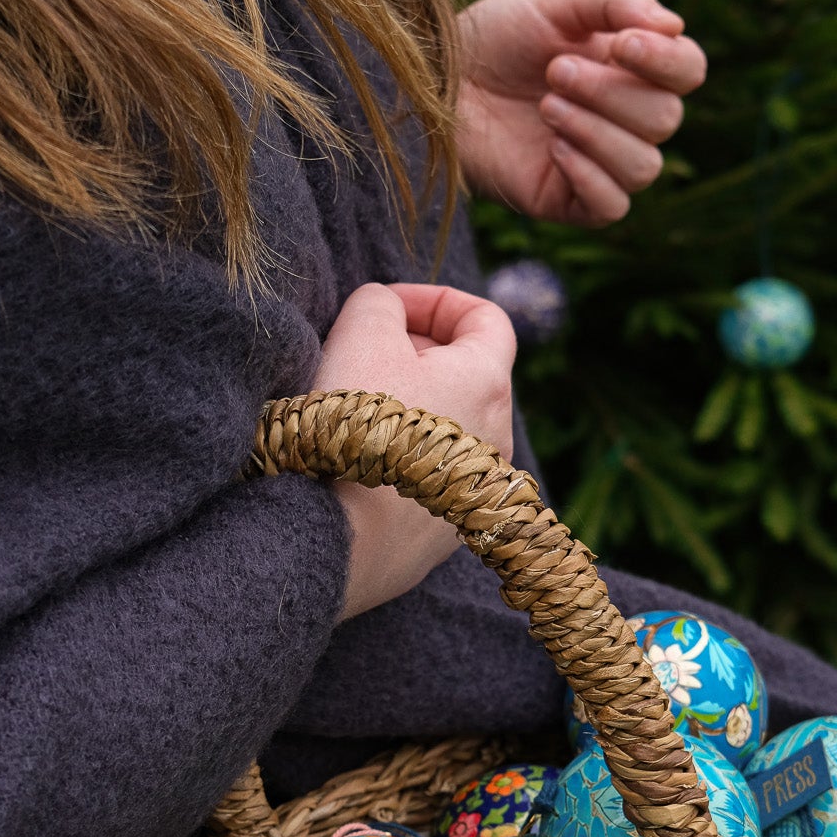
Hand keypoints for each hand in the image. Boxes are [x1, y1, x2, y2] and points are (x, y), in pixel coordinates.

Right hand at [315, 281, 517, 619]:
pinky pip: (430, 476)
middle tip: (362, 353)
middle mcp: (498, 439)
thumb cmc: (355, 429)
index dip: (437, 300)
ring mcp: (475, 492)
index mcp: (489, 383)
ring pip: (448, 427)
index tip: (389, 307)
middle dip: (415, 351)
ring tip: (357, 410)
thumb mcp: (361, 332)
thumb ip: (380, 304)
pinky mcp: (447, 533)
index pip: (487, 318)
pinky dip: (402, 456)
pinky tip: (359, 462)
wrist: (338, 537)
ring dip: (408, 405)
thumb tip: (387, 313)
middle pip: (466, 374)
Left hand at [457, 0, 706, 224]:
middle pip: (666, 119)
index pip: (689, 71)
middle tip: (555, 71)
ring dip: (597, 131)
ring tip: (547, 105)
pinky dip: (589, 175)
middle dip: (612, 92)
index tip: (622, 42)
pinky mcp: (569, 201)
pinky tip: (553, 148)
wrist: (439, 79)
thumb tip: (674, 26)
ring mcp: (600, 163)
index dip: (667, 61)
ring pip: (645, 166)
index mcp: (634, 66)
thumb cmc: (498, 36)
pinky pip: (612, 206)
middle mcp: (626, 117)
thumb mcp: (558, 1)